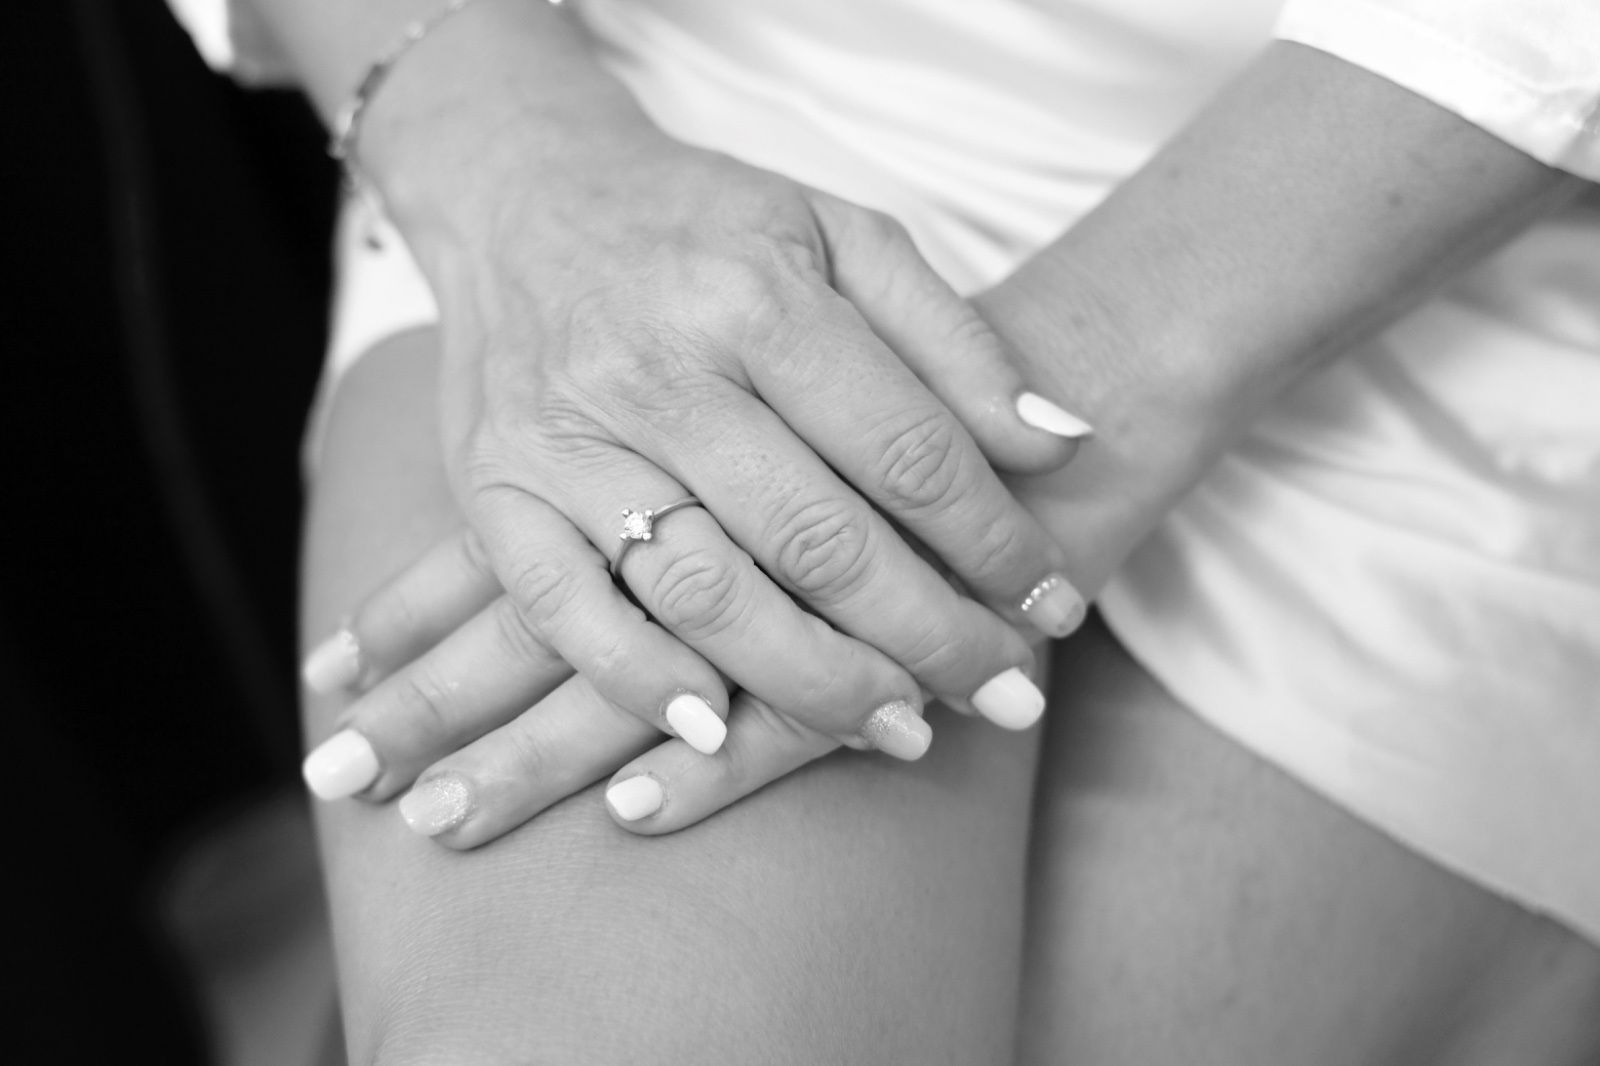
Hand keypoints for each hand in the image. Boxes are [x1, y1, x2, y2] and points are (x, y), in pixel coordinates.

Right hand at [304, 132, 1093, 797]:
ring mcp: (567, 437)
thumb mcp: (843, 236)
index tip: (1053, 604)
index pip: (907, 449)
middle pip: (818, 539)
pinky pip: (562, 610)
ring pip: (704, 591)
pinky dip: (639, 681)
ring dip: (812, 682)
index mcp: (759, 297)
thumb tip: (1062, 444)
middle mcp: (661, 369)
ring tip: (899, 729)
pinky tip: (716, 731)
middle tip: (1009, 694)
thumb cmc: (704, 229)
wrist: (525, 196)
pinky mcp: (494, 490)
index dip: (995, 542)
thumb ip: (954, 340)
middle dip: (930, 636)